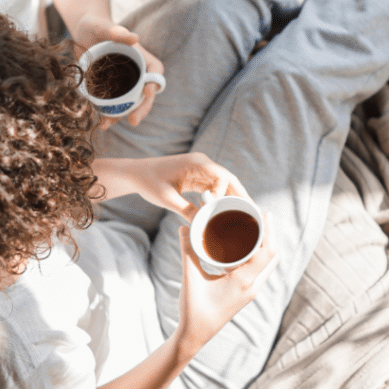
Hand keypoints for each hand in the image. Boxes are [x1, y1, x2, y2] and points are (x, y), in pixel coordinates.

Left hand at [72, 16, 163, 127]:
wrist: (82, 33)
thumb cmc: (96, 26)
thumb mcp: (103, 27)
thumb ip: (117, 32)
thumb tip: (134, 38)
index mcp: (142, 58)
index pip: (156, 73)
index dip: (155, 84)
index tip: (147, 91)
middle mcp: (136, 73)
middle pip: (145, 95)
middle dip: (142, 109)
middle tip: (134, 121)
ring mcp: (123, 84)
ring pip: (129, 103)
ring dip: (121, 116)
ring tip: (107, 124)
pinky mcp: (109, 90)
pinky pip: (113, 105)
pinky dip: (108, 115)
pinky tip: (100, 123)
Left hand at [125, 153, 248, 220]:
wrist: (136, 174)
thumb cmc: (149, 182)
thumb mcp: (167, 199)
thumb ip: (186, 210)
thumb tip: (203, 225)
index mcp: (196, 163)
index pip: (222, 176)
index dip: (226, 193)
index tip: (220, 210)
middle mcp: (201, 164)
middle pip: (228, 179)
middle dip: (240, 195)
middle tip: (253, 212)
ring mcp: (200, 170)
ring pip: (223, 184)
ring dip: (233, 198)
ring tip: (245, 214)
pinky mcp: (196, 177)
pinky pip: (214, 187)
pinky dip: (221, 198)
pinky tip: (227, 211)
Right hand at [175, 218, 277, 350]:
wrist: (195, 336)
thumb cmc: (193, 311)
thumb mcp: (190, 278)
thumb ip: (188, 251)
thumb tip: (183, 227)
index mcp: (243, 282)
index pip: (266, 252)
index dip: (270, 231)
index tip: (266, 214)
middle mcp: (252, 287)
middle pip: (272, 257)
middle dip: (270, 235)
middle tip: (260, 216)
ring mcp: (250, 291)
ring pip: (268, 265)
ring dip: (266, 246)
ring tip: (255, 228)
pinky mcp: (246, 294)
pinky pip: (259, 271)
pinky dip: (258, 256)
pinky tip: (246, 247)